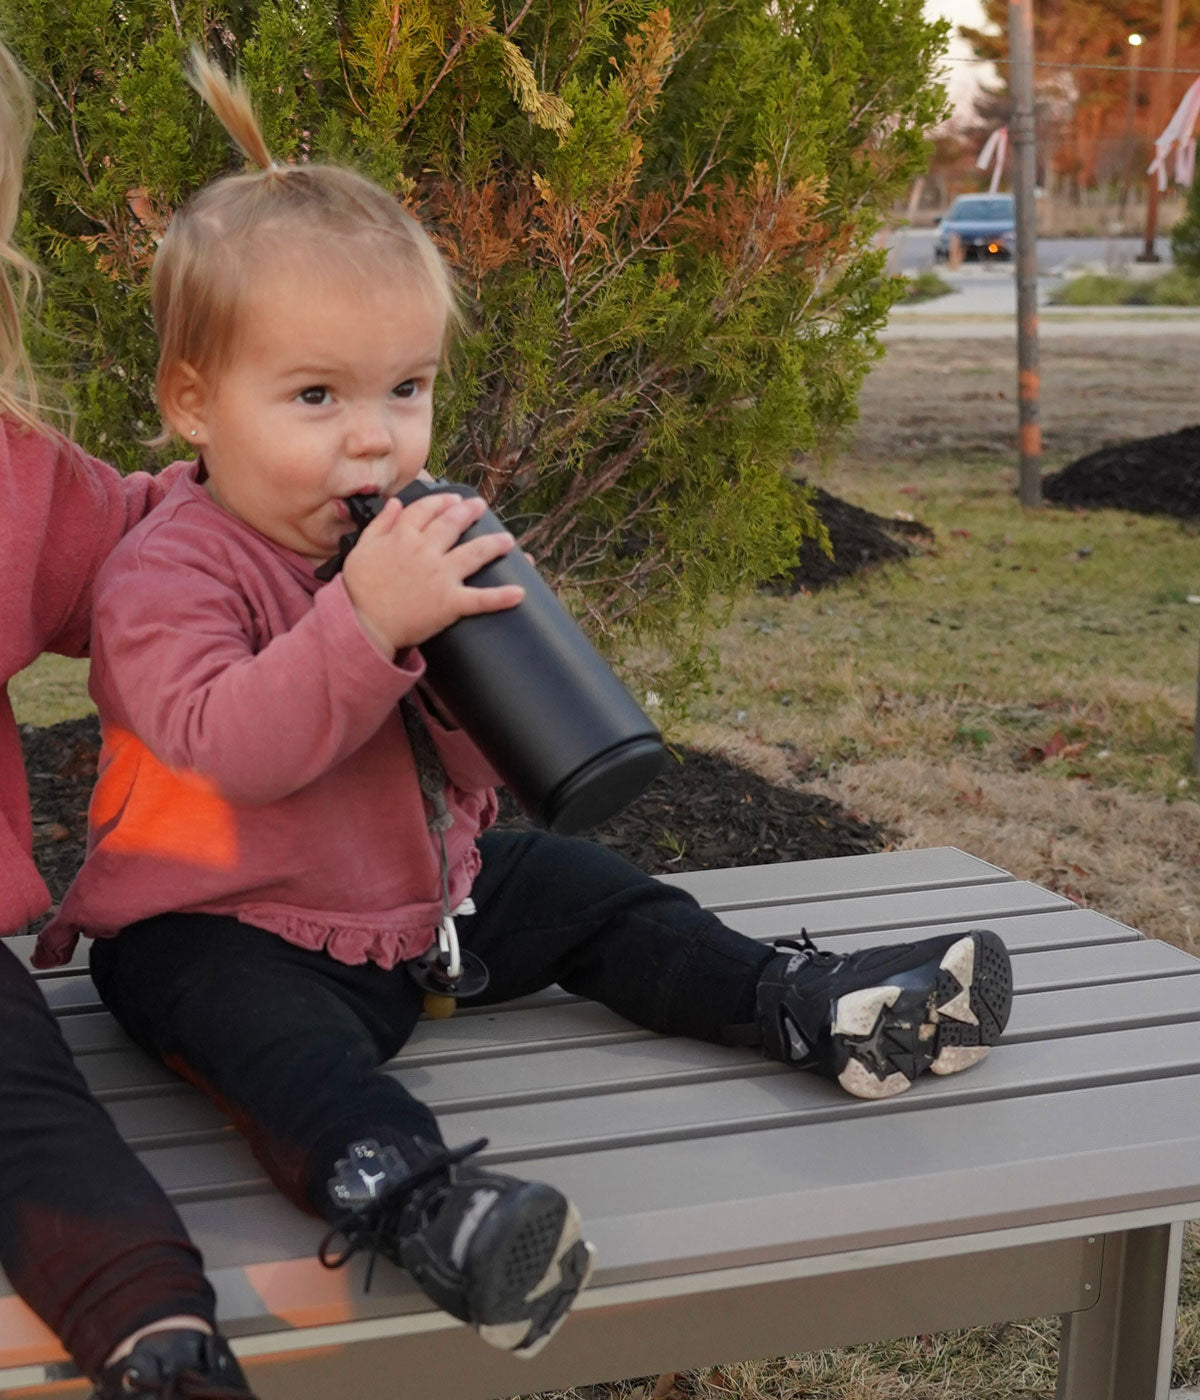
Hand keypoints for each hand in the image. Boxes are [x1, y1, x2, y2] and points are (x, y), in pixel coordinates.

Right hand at [341, 493, 524, 653]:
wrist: (363, 625)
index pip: (425, 510)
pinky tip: (518, 594)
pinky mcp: (450, 603)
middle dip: (469, 512)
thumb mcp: (361, 549)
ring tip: (508, 541)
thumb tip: (395, 503)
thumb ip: (380, 524)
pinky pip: (480, 599)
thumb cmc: (359, 590)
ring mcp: (440, 577)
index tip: (452, 498)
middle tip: (481, 506)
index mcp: (403, 538)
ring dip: (494, 544)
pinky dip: (500, 598)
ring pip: (474, 553)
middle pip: (453, 524)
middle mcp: (425, 552)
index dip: (441, 502)